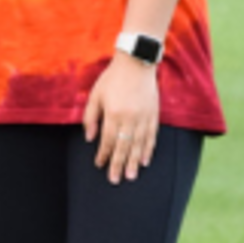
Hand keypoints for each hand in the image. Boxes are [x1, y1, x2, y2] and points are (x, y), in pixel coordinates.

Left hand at [83, 52, 159, 184]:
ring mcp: (144, 117)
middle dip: (118, 164)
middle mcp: (130, 118)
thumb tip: (89, 138)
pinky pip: (151, 136)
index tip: (99, 165)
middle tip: (115, 180)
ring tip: (131, 176)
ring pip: (138, 144)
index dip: (103, 154)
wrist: (136, 63)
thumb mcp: (95, 95)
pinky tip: (145, 160)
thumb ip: (91, 117)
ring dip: (134, 161)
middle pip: (123, 146)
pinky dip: (148, 149)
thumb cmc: (112, 78)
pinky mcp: (154, 114)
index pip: (107, 140)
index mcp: (113, 113)